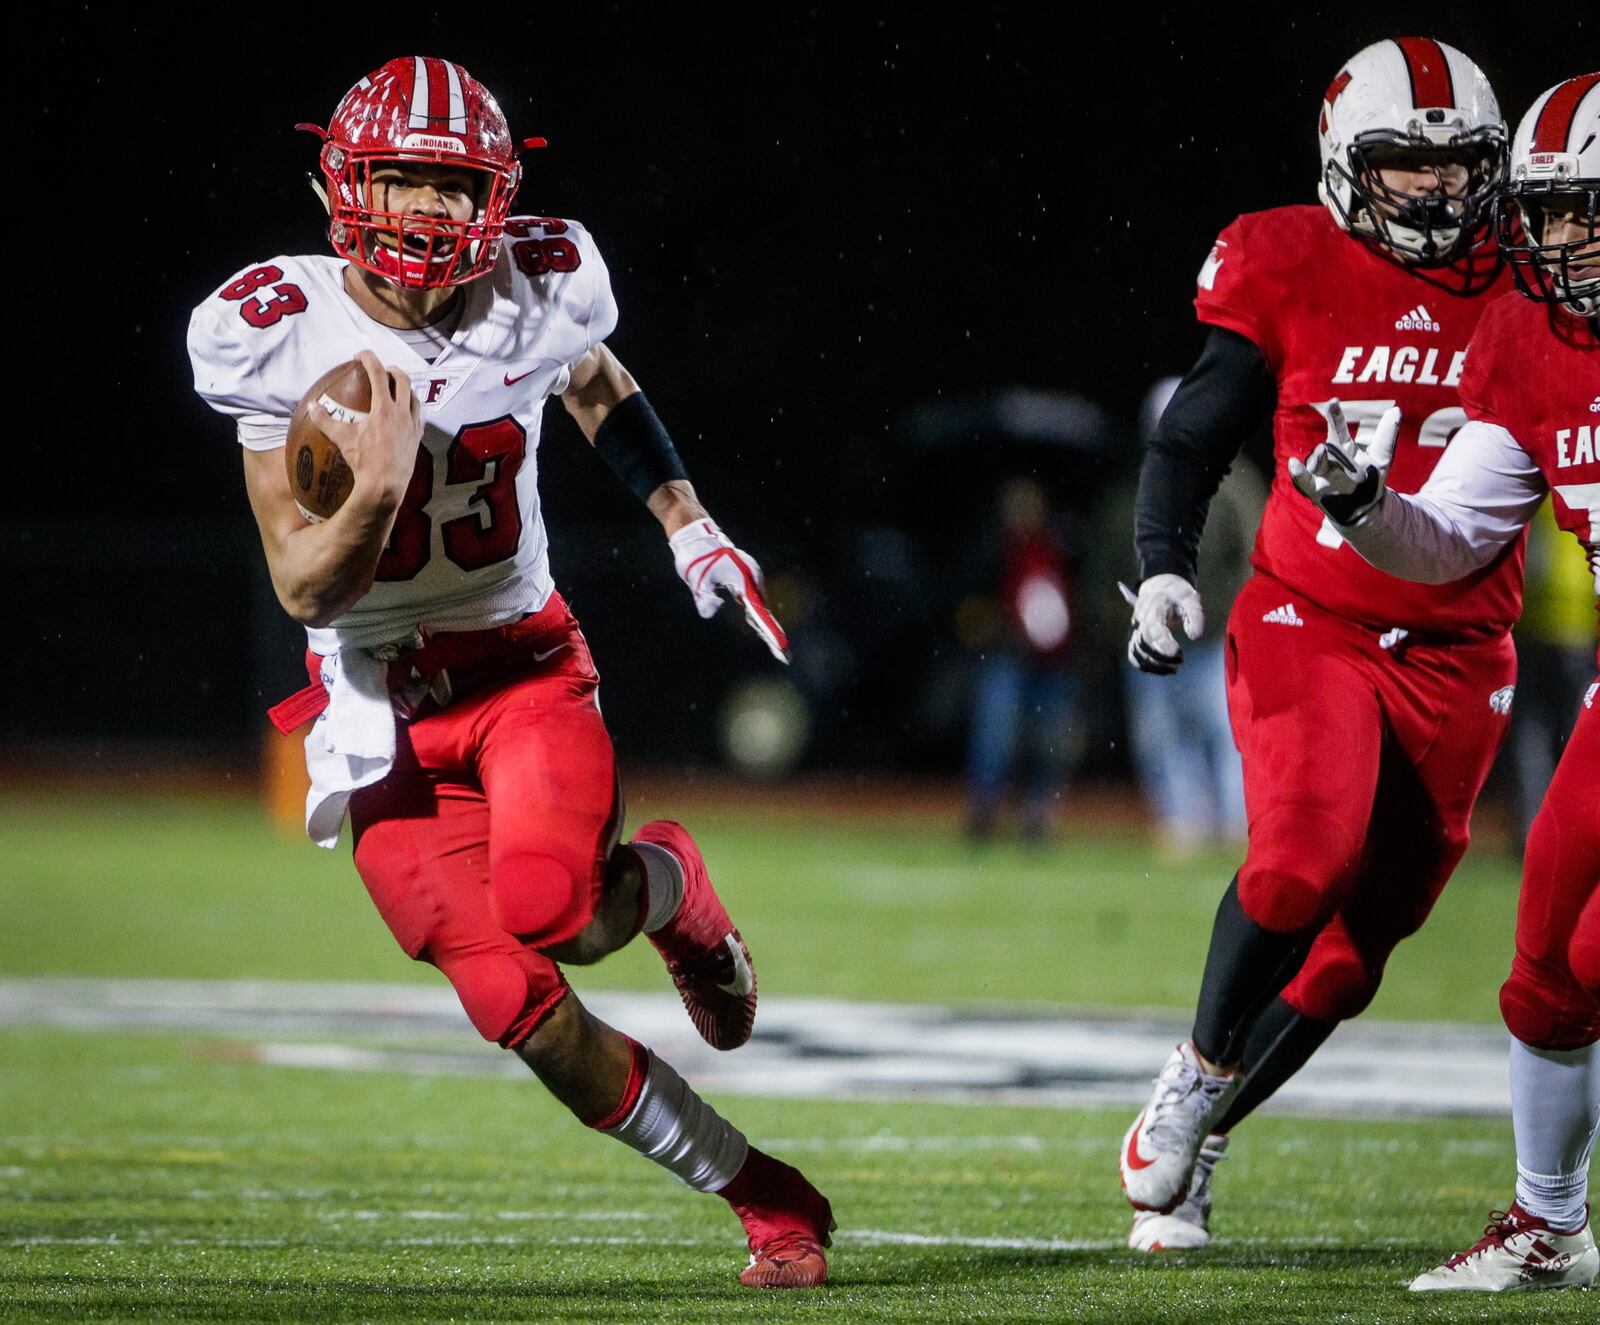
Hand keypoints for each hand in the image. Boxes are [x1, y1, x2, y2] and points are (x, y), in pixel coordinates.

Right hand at [312, 351, 422, 506]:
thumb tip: (311, 407)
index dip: (369, 359)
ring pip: (414, 398)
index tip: (360, 355)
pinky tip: (404, 415)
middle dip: (392, 370)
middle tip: (383, 370)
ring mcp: (412, 425)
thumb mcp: (342, 438)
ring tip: (396, 389)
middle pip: (403, 380)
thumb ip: (325, 420)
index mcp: (384, 408)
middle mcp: (402, 412)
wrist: (385, 485)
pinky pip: (418, 417)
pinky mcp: (417, 438)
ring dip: (405, 389)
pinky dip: (411, 410)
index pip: (378, 373)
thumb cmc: (363, 461)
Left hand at [669, 518, 789, 662]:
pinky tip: (757, 624)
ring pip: (760, 604)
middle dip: (773, 633)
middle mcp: (752, 577)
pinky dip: (757, 611)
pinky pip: (754, 597)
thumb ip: (704, 598)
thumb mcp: (696, 580)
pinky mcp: (745, 574)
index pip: (761, 614)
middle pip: (765, 611)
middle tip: (783, 655)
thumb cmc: (696, 557)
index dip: (772, 634)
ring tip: (775, 646)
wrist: (696, 534)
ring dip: (764, 622)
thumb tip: (709, 613)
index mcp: (744, 580)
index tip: (783, 649)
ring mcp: (750, 575)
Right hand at [1119, 576, 1204, 674]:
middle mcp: (1141, 620)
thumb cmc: (1176, 593)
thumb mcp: (1190, 598)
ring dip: (1153, 664)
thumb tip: (1195, 636)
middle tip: (1179, 661)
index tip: (1176, 653)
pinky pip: (1134, 655)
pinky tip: (1161, 669)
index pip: (1153, 627)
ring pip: (1137, 651)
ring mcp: (1136, 629)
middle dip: (1161, 656)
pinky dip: (1145, 665)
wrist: (1159, 586)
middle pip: (1144, 643)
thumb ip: (1195, 616)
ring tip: (1173, 668)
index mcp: (1153, 608)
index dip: (1162, 642)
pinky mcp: (1136, 637)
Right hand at [1288, 398, 1398, 527]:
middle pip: (1325, 445)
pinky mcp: (1316, 491)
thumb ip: (1386, 436)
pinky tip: (1294, 464)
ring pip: (1315, 462)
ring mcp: (1321, 475)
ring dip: (1317, 457)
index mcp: (1343, 449)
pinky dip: (1298, 473)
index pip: (1336, 429)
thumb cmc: (1370, 482)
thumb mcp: (1382, 458)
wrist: (1365, 510)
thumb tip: (1396, 411)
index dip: (1334, 415)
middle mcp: (1329, 460)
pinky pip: (1303, 481)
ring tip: (1321, 451)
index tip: (1333, 401)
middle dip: (1326, 438)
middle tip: (1329, 428)